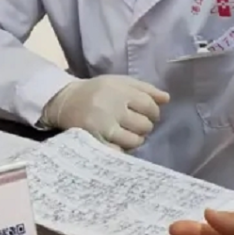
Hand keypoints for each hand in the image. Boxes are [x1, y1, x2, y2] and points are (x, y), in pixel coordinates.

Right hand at [41, 75, 168, 150]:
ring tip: (127, 134)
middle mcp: (113, 108)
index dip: (154, 113)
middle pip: (144, 125)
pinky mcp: (95, 141)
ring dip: (135, 139)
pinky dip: (121, 149)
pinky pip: (119, 152)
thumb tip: (167, 99)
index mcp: (120, 91)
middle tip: (135, 124)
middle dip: (144, 127)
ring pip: (134, 141)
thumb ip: (145, 89)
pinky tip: (117, 142)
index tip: (148, 115)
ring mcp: (103, 126)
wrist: (66, 101)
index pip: (150, 107)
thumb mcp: (120, 82)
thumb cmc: (98, 91)